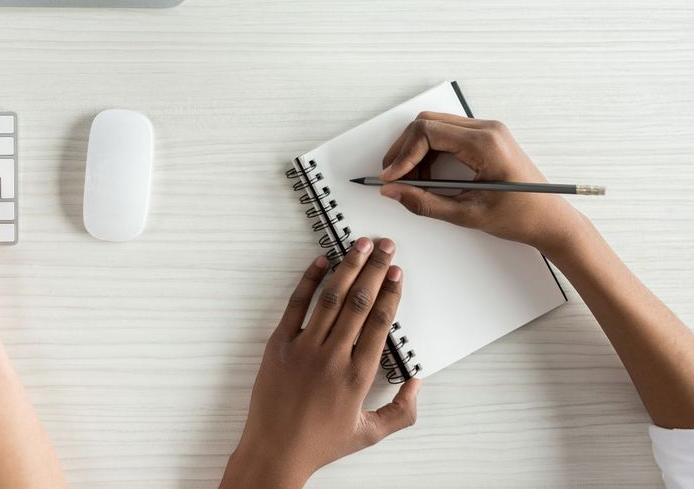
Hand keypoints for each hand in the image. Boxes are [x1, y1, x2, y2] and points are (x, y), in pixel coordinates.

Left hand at [221, 238, 419, 488]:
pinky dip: (309, 281)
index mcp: (358, 377)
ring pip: (330, 298)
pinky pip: (296, 305)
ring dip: (347, 267)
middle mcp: (332, 357)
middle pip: (359, 302)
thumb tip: (417, 383)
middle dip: (374, 269)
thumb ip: (402, 411)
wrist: (276, 449)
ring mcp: (303, 348)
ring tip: (359, 245)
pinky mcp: (278, 345)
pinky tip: (321, 262)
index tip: (397, 272)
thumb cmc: (321, 442)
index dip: (390, 293)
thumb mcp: (370, 433)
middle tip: (386, 246)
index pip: (379, 323)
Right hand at [378, 112, 588, 256]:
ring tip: (412, 181)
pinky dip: (430, 153)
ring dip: (416, 152)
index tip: (391, 177)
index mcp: (486, 143)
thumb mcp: (467, 214)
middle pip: (427, 123)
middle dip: (405, 150)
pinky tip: (427, 176)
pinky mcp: (485, 138)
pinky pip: (446, 134)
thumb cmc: (522, 216)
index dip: (402, 155)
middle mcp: (487, 130)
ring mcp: (487, 131)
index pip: (427, 132)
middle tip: (395, 178)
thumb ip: (425, 202)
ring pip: (434, 127)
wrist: (551, 220)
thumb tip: (394, 191)